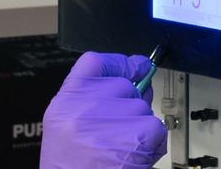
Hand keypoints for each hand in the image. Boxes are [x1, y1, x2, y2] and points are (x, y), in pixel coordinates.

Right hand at [41, 52, 166, 168]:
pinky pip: (156, 127)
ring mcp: (112, 120)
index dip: (119, 64)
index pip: (95, 62)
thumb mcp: (67, 130)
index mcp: (64, 104)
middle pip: (124, 86)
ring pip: (143, 108)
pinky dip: (152, 143)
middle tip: (118, 132)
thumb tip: (137, 73)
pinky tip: (132, 157)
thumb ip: (94, 99)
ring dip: (140, 128)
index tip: (133, 67)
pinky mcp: (137, 136)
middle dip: (130, 105)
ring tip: (119, 151)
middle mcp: (84, 107)